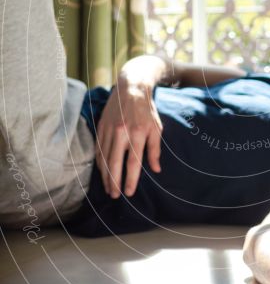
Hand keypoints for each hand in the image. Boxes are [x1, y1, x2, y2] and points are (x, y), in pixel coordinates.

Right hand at [95, 81, 162, 197]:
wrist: (131, 87)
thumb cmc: (147, 110)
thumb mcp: (156, 128)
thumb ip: (155, 150)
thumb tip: (155, 169)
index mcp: (138, 134)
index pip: (133, 163)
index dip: (130, 180)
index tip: (129, 192)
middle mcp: (122, 133)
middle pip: (115, 163)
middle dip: (114, 182)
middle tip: (114, 196)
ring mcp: (110, 129)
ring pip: (104, 158)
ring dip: (105, 175)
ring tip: (107, 188)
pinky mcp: (101, 126)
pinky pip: (98, 148)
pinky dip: (99, 162)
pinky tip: (102, 171)